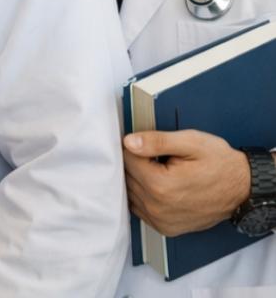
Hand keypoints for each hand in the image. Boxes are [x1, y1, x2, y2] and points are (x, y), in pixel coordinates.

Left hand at [123, 130, 250, 236]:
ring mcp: (161, 221)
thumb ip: (156, 141)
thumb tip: (128, 143)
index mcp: (160, 184)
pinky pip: (140, 209)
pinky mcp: (165, 228)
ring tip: (162, 172)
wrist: (243, 189)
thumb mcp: (191, 142)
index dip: (136, 147)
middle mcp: (158, 207)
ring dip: (139, 181)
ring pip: (130, 193)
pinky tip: (160, 188)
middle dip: (137, 164)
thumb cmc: (220, 164)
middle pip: (127, 177)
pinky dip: (144, 197)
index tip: (150, 145)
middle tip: (158, 158)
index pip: (126, 159)